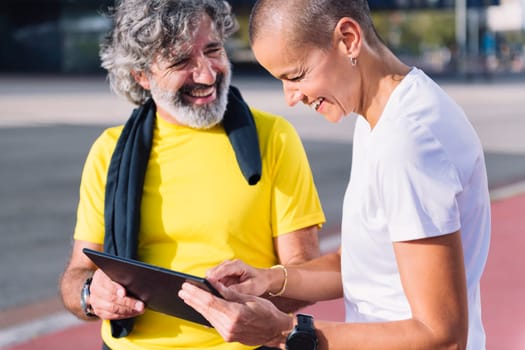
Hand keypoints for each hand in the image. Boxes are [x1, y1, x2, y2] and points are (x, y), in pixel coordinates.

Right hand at [89, 269, 144, 319]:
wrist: (104, 284)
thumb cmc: (115, 277)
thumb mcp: (118, 273)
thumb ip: (124, 277)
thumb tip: (135, 282)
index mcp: (100, 277)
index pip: (107, 284)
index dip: (115, 289)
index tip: (124, 293)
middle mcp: (95, 290)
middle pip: (111, 298)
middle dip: (128, 302)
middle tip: (140, 305)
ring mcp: (95, 302)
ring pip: (112, 309)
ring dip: (128, 310)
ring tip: (140, 309)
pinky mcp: (98, 311)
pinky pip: (111, 316)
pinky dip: (124, 315)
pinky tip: (133, 313)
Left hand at [178, 280, 292, 346]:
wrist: (276, 330)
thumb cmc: (267, 312)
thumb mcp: (250, 297)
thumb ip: (230, 292)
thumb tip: (213, 284)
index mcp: (236, 314)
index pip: (210, 302)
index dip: (196, 294)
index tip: (186, 287)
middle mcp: (230, 326)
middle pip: (206, 310)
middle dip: (193, 299)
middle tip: (182, 290)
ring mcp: (228, 333)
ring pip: (208, 317)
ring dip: (196, 306)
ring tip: (187, 297)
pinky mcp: (228, 336)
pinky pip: (213, 322)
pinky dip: (205, 313)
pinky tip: (200, 307)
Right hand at [206, 259, 270, 296]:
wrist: (262, 279)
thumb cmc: (259, 282)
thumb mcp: (252, 287)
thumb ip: (238, 289)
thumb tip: (225, 293)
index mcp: (237, 265)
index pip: (223, 269)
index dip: (214, 277)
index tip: (207, 284)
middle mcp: (228, 265)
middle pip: (212, 272)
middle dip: (208, 283)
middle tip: (208, 296)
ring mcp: (223, 270)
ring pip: (209, 277)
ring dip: (209, 286)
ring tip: (210, 298)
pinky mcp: (221, 276)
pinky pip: (212, 282)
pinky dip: (211, 288)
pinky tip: (214, 297)